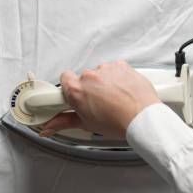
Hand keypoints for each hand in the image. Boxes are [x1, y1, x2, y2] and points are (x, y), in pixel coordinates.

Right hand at [41, 61, 159, 138]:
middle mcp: (90, 76)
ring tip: (115, 98)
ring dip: (105, 82)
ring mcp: (107, 69)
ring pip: (101, 73)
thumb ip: (64, 122)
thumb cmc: (118, 122)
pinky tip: (124, 90)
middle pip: (85, 78)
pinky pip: (116, 69)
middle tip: (99, 103)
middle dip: (90, 88)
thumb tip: (49, 127)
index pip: (64, 79)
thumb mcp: (87, 124)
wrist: (143, 117)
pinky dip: (119, 77)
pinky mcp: (122, 66)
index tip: (75, 94)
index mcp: (77, 90)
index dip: (70, 87)